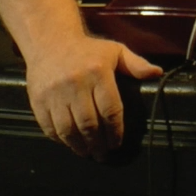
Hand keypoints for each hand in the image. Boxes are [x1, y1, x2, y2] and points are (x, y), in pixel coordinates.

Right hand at [25, 35, 161, 159]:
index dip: (115, 130)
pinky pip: (49, 126)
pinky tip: (69, 143)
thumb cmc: (88, 50)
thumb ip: (136, 64)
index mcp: (98, 72)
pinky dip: (60, 139)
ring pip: (68, 128)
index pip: (110, 109)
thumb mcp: (115, 51)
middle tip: (103, 154)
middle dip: (98, 143)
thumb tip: (157, 73)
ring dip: (79, 145)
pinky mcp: (38, 99)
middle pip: (89, 123)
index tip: (117, 143)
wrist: (50, 41)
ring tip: (88, 153)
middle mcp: (75, 83)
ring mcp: (54, 93)